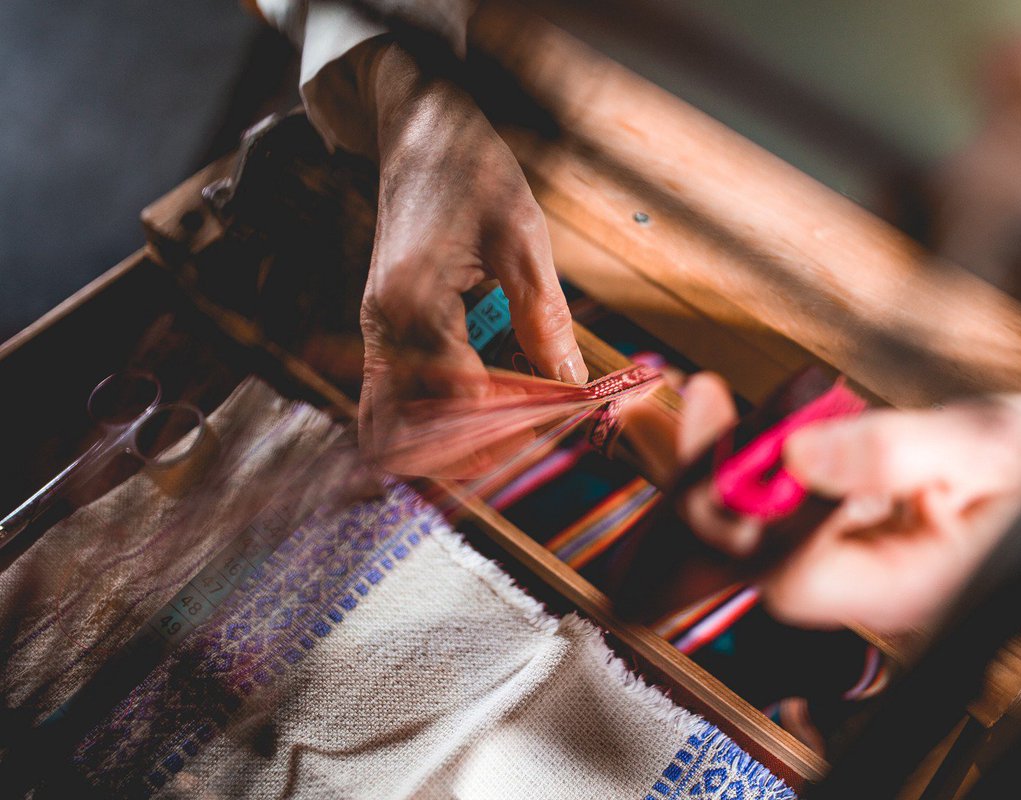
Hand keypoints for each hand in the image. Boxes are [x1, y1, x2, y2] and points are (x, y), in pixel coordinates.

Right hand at [356, 44, 585, 470]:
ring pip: (388, 430)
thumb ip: (544, 318)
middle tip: (526, 441)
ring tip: (505, 433)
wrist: (418, 133)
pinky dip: (432, 425)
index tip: (555, 424)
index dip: (509, 426)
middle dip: (468, 454)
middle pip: (405, 437)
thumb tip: (572, 384)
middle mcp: (382, 328)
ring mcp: (375, 335)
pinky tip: (481, 411)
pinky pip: (391, 405)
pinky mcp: (382, 335)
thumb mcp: (524, 238)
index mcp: (414, 303)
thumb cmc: (471, 172)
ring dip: (444, 448)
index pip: (457, 402)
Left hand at [630, 375, 1020, 632]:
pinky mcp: (844, 521)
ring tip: (712, 398)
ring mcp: (850, 552)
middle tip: (704, 405)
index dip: (751, 522)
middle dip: (716, 480)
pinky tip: (744, 408)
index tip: (738, 447)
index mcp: (902, 584)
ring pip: (759, 523)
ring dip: (729, 460)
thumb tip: (800, 452)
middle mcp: (864, 580)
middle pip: (756, 553)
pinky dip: (757, 451)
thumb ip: (894, 453)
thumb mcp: (985, 447)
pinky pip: (781, 496)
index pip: (792, 577)